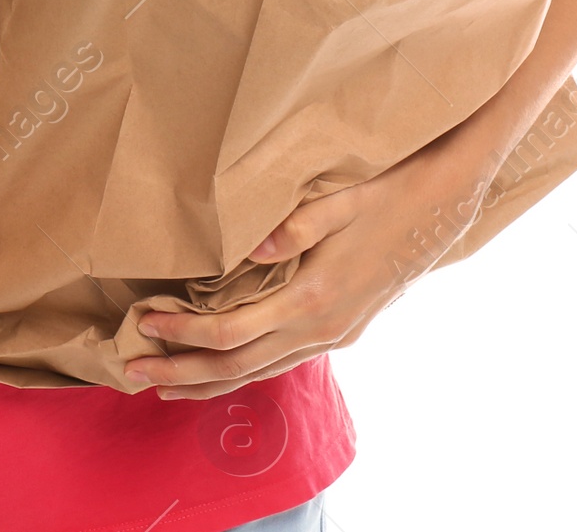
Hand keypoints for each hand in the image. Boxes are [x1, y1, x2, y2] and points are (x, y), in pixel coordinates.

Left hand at [126, 137, 488, 398]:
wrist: (443, 204)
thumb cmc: (383, 191)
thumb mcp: (338, 197)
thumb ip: (293, 225)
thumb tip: (246, 247)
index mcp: (312, 297)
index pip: (231, 331)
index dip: (183, 331)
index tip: (143, 320)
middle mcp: (320, 327)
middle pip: (238, 366)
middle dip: (183, 371)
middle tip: (132, 370)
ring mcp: (333, 334)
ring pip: (261, 372)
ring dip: (210, 381)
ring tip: (166, 385)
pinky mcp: (341, 330)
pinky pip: (282, 361)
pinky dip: (245, 371)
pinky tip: (224, 369)